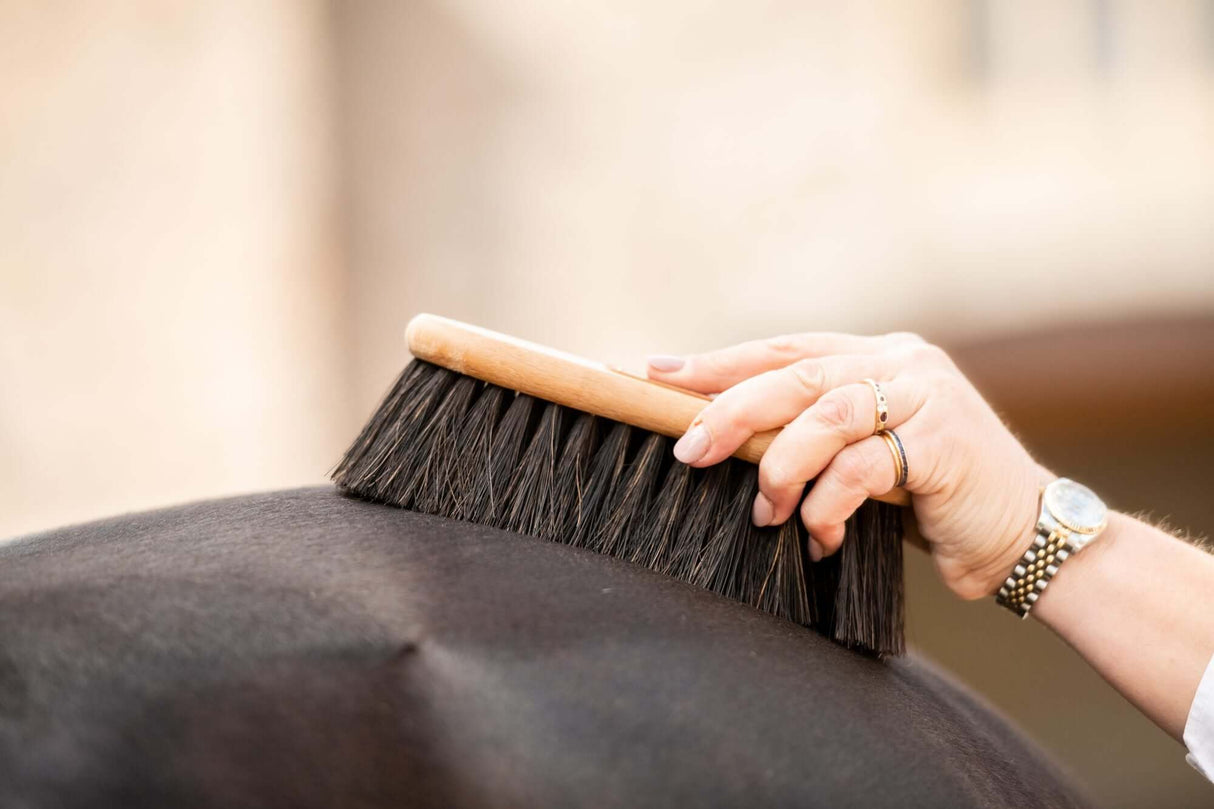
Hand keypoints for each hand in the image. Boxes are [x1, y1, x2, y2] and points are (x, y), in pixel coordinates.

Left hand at [647, 333, 1045, 599]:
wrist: (1020, 537)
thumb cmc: (931, 501)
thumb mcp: (864, 457)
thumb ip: (814, 434)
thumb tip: (719, 439)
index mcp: (879, 356)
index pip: (786, 349)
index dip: (721, 362)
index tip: (658, 373)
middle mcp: (902, 363)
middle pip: (797, 375)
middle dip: (731, 411)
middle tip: (688, 449)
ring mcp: (927, 396)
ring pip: (826, 416)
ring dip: (780, 467)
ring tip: (763, 510)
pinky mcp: (943, 441)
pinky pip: (860, 469)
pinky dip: (826, 506)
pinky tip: (816, 537)